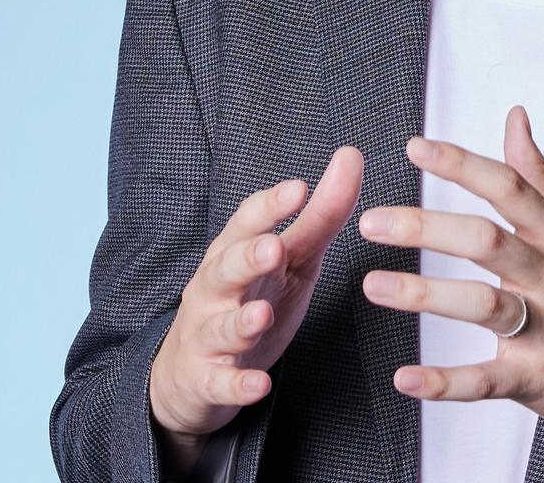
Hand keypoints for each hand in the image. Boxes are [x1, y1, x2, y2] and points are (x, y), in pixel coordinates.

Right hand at [150, 145, 364, 441]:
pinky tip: (257, 386)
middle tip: (272, 247)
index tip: (299, 188)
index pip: (246, 222)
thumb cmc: (249, 300)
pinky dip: (236, 386)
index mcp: (235, 252)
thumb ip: (320, 214)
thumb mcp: (291, 258)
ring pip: (219, 326)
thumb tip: (352, 156)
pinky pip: (218, 383)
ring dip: (240, 322)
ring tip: (260, 316)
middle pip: (225, 267)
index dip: (270, 206)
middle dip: (247, 257)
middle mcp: (215, 288)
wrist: (191, 374)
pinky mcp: (206, 380)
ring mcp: (207, 334)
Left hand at [356, 105, 543, 446]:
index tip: (417, 148)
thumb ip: (540, 177)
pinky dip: (445, 383)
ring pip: (483, 305)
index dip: (462, 165)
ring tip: (375, 286)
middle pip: (488, 242)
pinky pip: (486, 380)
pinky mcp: (535, 379)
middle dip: (427, 228)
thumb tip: (514, 119)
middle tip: (375, 221)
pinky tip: (406, 379)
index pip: (510, 190)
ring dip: (424, 295)